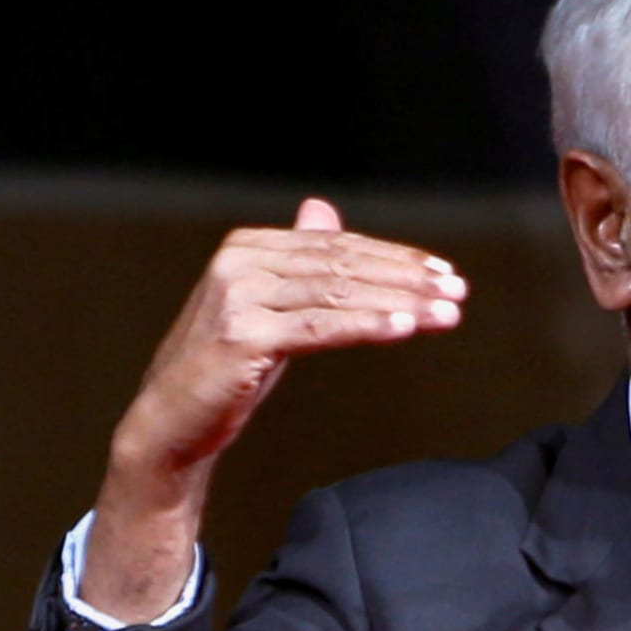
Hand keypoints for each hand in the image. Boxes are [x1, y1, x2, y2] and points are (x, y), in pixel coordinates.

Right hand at [81, 200, 466, 620]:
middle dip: (408, 279)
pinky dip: (367, 324)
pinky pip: (320, 328)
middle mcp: (240, 263)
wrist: (173, 420)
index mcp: (249, 247)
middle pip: (343, 267)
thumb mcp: (270, 305)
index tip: (444, 272)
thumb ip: (299, 260)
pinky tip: (405, 327)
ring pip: (337, 294)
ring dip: (400, 302)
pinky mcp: (242, 336)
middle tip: (458, 291)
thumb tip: (322, 210)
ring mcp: (238, 297)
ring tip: (446, 312)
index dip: (396, 258)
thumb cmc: (228, 365)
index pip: (339, 247)